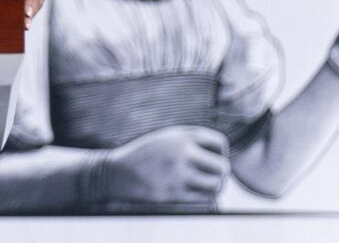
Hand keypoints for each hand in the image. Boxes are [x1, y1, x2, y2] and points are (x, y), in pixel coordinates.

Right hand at [104, 126, 229, 203]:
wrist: (116, 172)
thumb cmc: (144, 155)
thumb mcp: (165, 137)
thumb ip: (191, 139)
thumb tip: (221, 152)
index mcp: (181, 137)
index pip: (219, 142)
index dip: (221, 151)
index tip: (212, 157)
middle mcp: (182, 154)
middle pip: (223, 167)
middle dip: (220, 173)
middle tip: (212, 176)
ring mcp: (178, 175)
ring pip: (216, 185)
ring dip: (214, 187)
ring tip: (205, 186)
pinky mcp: (174, 195)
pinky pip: (204, 200)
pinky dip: (205, 199)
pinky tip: (196, 194)